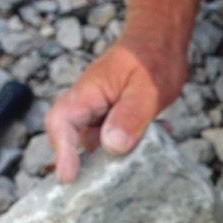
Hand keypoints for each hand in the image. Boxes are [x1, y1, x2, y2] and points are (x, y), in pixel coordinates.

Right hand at [44, 34, 185, 181]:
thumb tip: (112, 145)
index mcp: (88, 93)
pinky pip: (115, 137)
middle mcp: (88, 104)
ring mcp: (100, 111)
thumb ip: (129, 115)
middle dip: (87, 162)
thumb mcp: (147, 88)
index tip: (68, 177)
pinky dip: (133, 143)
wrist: (162, 37)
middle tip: (106, 184)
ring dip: (118, 154)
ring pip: (98, 142)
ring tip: (145, 153)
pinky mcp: (114, 116)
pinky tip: (158, 135)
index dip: (62, 151)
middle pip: (73, 137)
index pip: (61, 123)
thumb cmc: (153, 56)